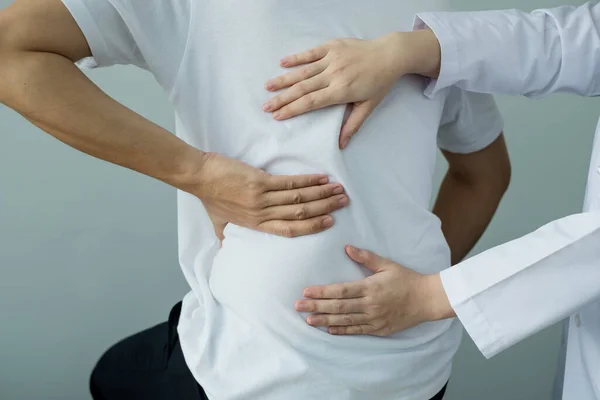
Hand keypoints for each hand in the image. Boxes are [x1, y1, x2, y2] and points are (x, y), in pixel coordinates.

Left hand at [194, 152, 348, 240]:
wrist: (199, 177)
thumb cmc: (209, 198)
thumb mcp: (218, 223)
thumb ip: (226, 236)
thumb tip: (225, 249)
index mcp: (256, 225)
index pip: (289, 230)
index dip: (312, 227)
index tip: (329, 222)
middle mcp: (262, 215)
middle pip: (300, 215)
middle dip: (324, 208)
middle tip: (343, 203)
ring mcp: (262, 199)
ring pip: (298, 199)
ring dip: (321, 194)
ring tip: (338, 190)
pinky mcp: (259, 182)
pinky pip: (289, 184)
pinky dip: (308, 181)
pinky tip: (321, 178)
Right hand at [263, 30, 440, 147]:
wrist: (389, 55)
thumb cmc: (379, 83)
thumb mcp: (368, 106)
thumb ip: (352, 124)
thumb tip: (341, 145)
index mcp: (341, 91)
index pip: (311, 102)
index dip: (292, 109)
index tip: (278, 116)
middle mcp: (333, 74)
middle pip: (302, 88)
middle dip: (282, 98)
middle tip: (265, 106)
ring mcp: (332, 59)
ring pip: (303, 71)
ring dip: (284, 79)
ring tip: (268, 87)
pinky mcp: (332, 46)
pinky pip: (311, 53)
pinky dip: (296, 58)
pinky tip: (282, 64)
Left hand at [294, 245, 453, 335]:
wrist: (427, 299)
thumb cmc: (407, 279)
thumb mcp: (387, 264)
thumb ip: (366, 257)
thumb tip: (347, 247)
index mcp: (370, 287)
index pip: (341, 291)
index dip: (322, 292)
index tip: (306, 292)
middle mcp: (370, 305)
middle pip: (338, 307)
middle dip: (316, 307)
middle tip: (298, 306)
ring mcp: (374, 319)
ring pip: (345, 320)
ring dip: (325, 320)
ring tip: (308, 320)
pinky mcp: (379, 329)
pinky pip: (357, 330)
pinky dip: (342, 330)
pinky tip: (329, 329)